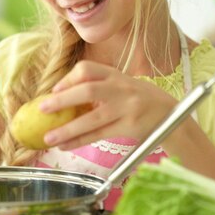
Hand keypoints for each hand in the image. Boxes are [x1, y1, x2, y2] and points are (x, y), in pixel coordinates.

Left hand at [39, 60, 176, 148]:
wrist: (172, 115)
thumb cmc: (140, 100)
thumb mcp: (123, 86)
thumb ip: (99, 88)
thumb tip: (62, 97)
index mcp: (116, 75)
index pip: (88, 69)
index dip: (68, 79)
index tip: (55, 90)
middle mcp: (121, 88)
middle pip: (87, 90)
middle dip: (62, 100)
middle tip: (43, 109)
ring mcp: (126, 107)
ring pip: (92, 118)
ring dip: (67, 129)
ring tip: (48, 138)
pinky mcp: (129, 126)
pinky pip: (99, 135)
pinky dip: (80, 140)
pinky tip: (66, 145)